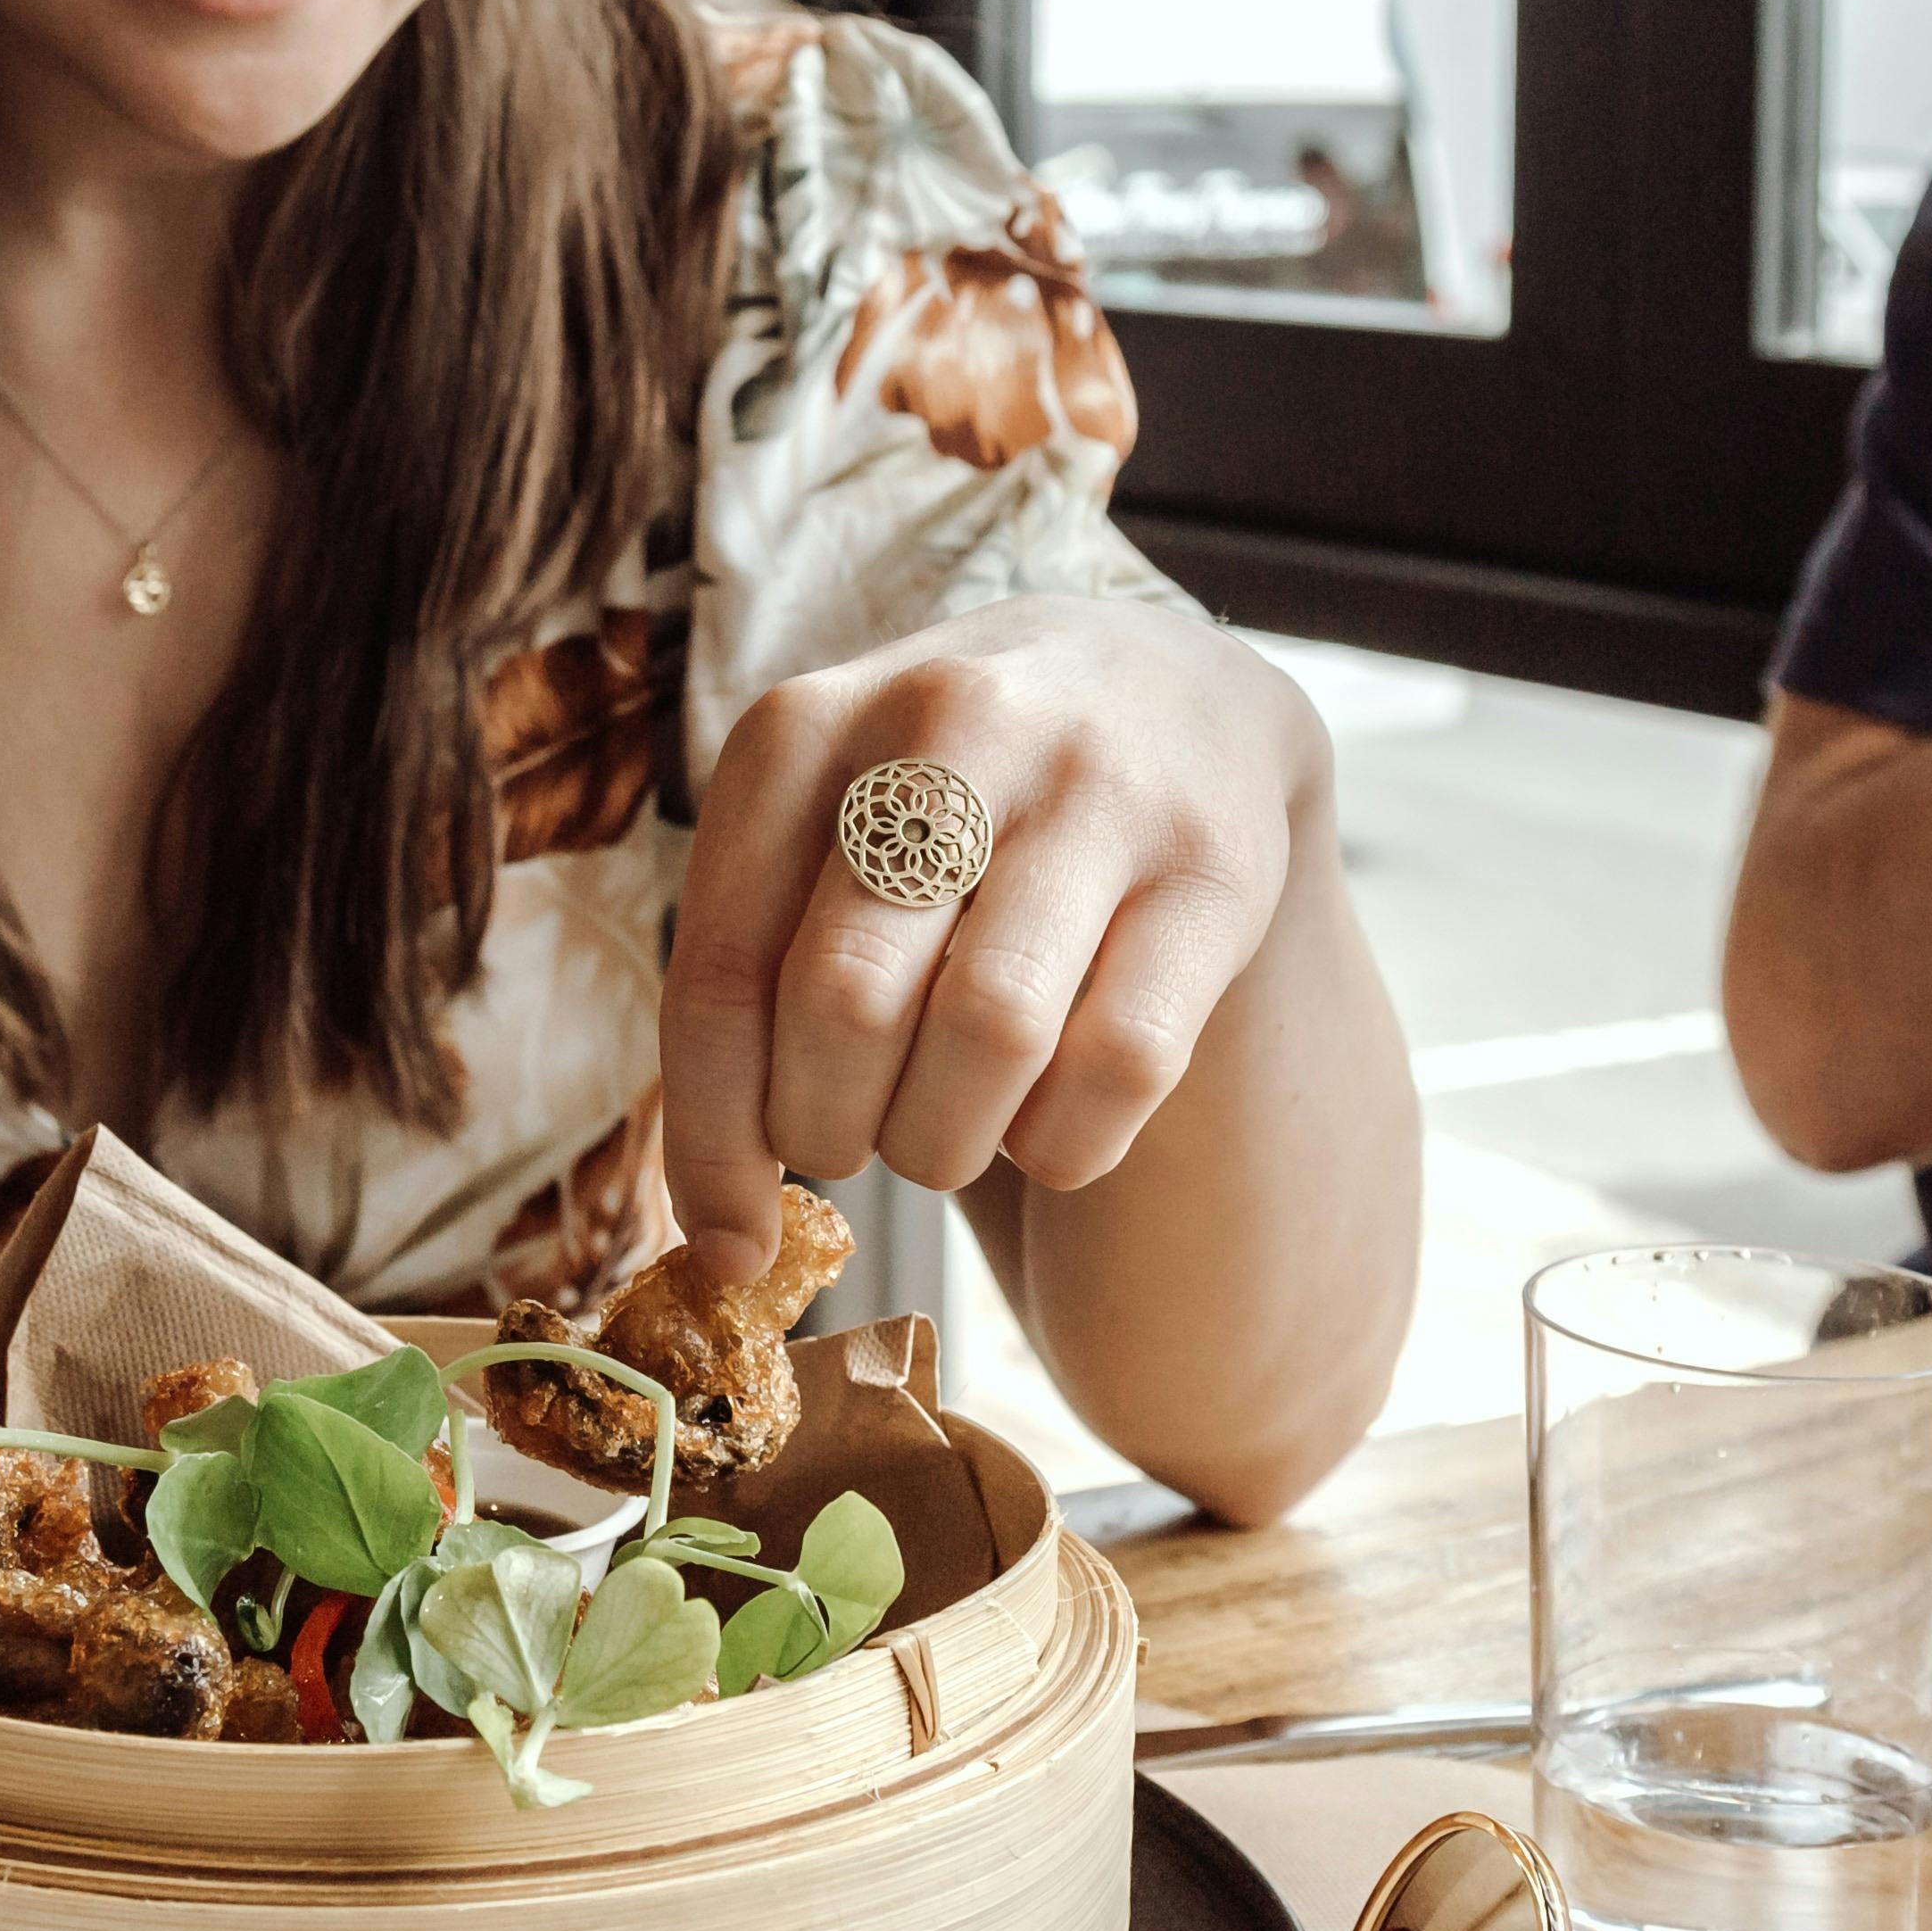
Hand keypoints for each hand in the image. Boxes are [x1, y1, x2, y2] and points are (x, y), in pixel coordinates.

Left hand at [661, 598, 1323, 1283]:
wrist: (1172, 689)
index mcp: (806, 727)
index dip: (713, 1139)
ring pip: (991, 1033)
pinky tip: (1051, 1128)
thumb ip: (757, 977)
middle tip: (851, 1144)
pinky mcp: (1218, 867)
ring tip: (945, 1133)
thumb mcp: (824, 830)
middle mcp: (950, 728)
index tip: (726, 1241)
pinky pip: (1124, 1062)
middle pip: (846, 1002)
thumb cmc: (951, 808)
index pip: (723, 969)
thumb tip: (718, 1227)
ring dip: (947, 1140)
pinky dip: (1069, 1142)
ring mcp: (1097, 789)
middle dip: (830, 1129)